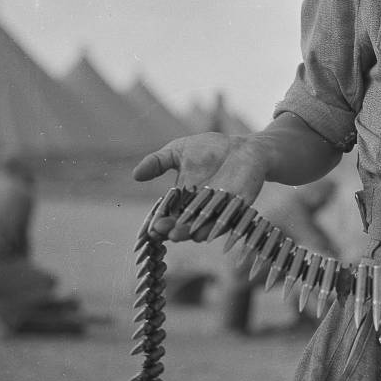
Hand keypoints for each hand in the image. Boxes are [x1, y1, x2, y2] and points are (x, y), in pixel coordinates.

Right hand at [132, 132, 269, 239]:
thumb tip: (136, 175)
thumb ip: (158, 162)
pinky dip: (219, 227)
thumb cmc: (209, 149)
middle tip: (164, 231)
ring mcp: (219, 210)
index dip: (160, 222)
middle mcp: (200, 210)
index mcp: (183, 200)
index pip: (169, 215)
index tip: (151, 227)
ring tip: (183, 234)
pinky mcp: (239, 208)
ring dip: (193, 232)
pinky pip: (228, 221)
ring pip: (205, 226)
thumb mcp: (179, 150)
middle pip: (185, 224)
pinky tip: (209, 232)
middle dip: (174, 229)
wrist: (244, 146)